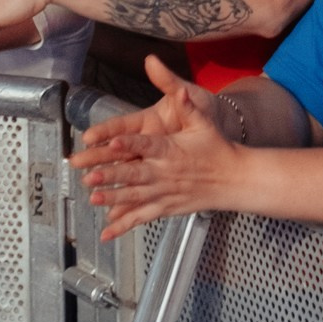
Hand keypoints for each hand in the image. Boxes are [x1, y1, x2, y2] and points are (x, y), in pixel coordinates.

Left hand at [70, 56, 243, 238]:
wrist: (233, 179)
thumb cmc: (215, 147)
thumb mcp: (202, 122)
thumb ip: (186, 104)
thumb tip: (179, 89)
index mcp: (171, 149)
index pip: (147, 144)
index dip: (129, 143)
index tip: (112, 141)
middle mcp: (165, 173)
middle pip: (135, 174)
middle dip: (111, 175)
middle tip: (89, 175)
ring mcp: (164, 193)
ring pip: (135, 197)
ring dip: (113, 198)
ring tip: (92, 198)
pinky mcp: (165, 208)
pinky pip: (142, 217)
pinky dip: (124, 225)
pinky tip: (106, 232)